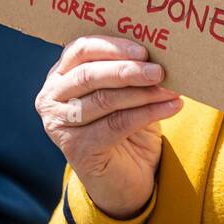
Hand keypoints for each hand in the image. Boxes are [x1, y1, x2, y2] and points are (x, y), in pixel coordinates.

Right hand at [35, 35, 183, 218]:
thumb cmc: (126, 125)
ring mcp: (59, 124)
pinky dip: (148, 113)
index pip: (81, 50)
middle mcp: (52, 97)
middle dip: (127, 71)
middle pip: (89, 75)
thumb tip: (161, 50)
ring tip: (171, 90)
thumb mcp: (127, 91)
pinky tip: (172, 107)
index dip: (113, 47)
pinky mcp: (75, 148)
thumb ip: (132, 69)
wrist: (124, 177)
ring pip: (104, 100)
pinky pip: (116, 124)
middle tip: (159, 71)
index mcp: (61, 74)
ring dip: (143, 93)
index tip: (144, 50)